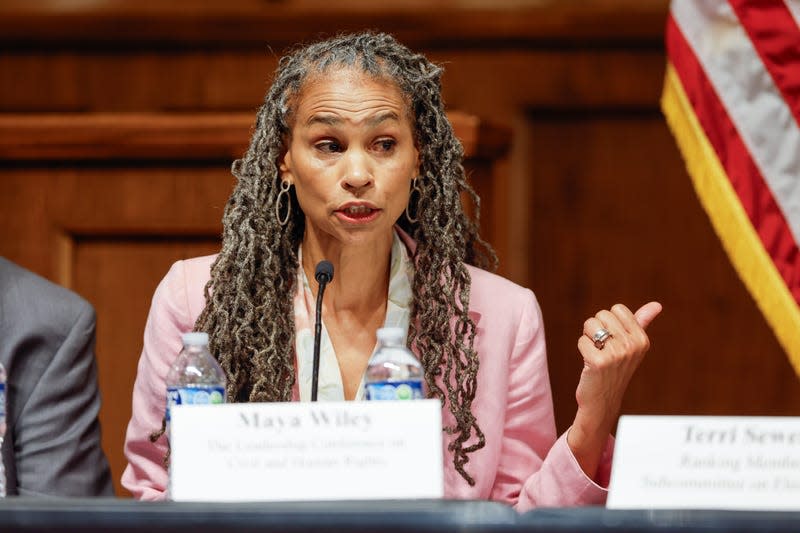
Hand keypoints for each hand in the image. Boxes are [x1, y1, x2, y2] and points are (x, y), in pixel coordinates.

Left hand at [567, 301, 661, 478]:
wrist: (603, 400)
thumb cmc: (615, 369)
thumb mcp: (633, 346)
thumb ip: (642, 322)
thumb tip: (657, 304)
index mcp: (642, 340)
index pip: (617, 308)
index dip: (609, 321)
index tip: (613, 339)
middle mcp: (632, 346)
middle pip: (602, 314)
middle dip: (597, 329)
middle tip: (603, 348)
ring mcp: (616, 355)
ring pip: (590, 324)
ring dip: (588, 338)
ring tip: (597, 354)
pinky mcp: (598, 362)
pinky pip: (581, 340)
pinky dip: (582, 349)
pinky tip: (589, 363)